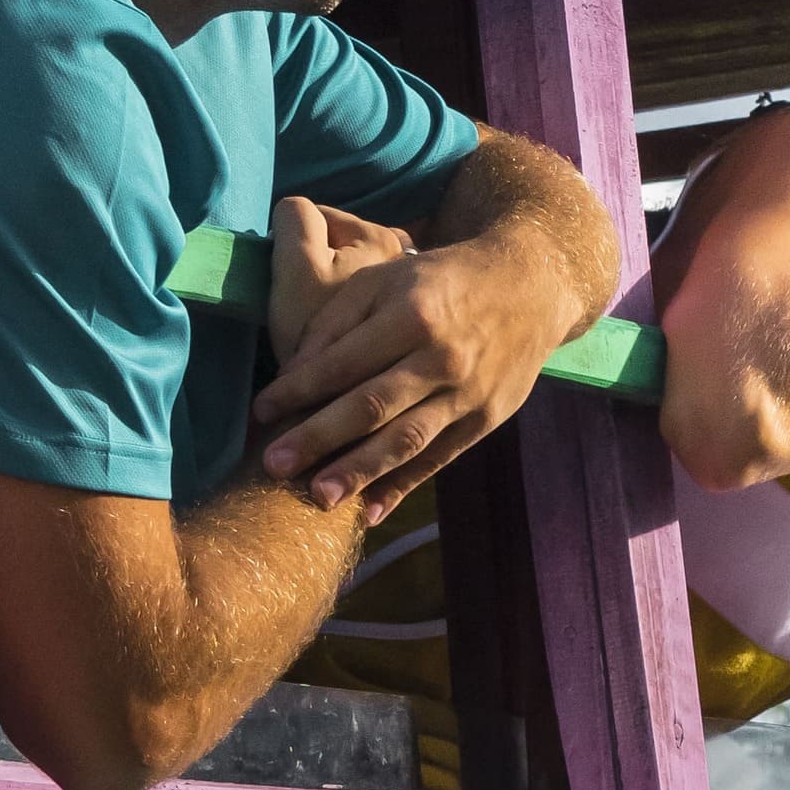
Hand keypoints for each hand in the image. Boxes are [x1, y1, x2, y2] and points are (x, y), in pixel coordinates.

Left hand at [252, 193, 570, 518]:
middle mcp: (442, 358)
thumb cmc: (441, 280)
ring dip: (359, 472)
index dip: (299, 390)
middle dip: (318, 438)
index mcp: (413, 315)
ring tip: (317, 498)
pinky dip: (403, 487)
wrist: (529, 286)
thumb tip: (295, 374)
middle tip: (273, 466)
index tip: (261, 412)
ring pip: (406, 441)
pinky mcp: (485, 420)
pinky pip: (438, 459)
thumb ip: (338, 321)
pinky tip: (370, 511)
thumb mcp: (386, 278)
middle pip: (372, 406)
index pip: (344, 361)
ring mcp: (468, 394)